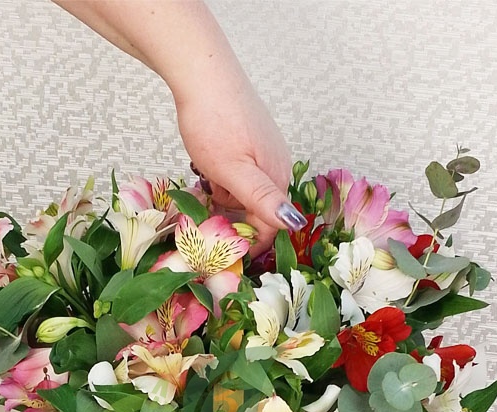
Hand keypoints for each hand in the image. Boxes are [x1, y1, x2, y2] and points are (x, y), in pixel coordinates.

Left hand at [174, 78, 304, 255]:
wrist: (203, 75)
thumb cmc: (214, 123)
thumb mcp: (234, 171)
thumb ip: (262, 199)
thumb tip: (293, 223)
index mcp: (277, 178)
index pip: (269, 228)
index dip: (247, 243)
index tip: (222, 250)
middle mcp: (277, 167)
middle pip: (258, 212)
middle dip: (233, 217)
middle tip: (205, 209)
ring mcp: (265, 153)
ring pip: (246, 194)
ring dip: (225, 196)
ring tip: (206, 179)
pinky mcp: (251, 142)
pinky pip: (240, 175)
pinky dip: (223, 178)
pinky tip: (209, 166)